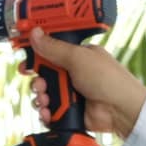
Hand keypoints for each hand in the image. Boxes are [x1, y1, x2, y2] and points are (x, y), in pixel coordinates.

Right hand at [28, 28, 145, 138]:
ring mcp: (71, 93)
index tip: (24, 57)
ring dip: (40, 96)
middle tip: (40, 82)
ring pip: (44, 93)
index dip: (36, 53)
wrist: (121, 110)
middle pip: (44, 74)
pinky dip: (46, 112)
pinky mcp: (70, 111)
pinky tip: (48, 112)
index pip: (50, 51)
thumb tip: (35, 33)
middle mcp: (73, 74)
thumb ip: (54, 47)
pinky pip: (50, 111)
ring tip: (46, 99)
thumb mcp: (78, 57)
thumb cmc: (108, 79)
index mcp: (77, 56)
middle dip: (37, 79)